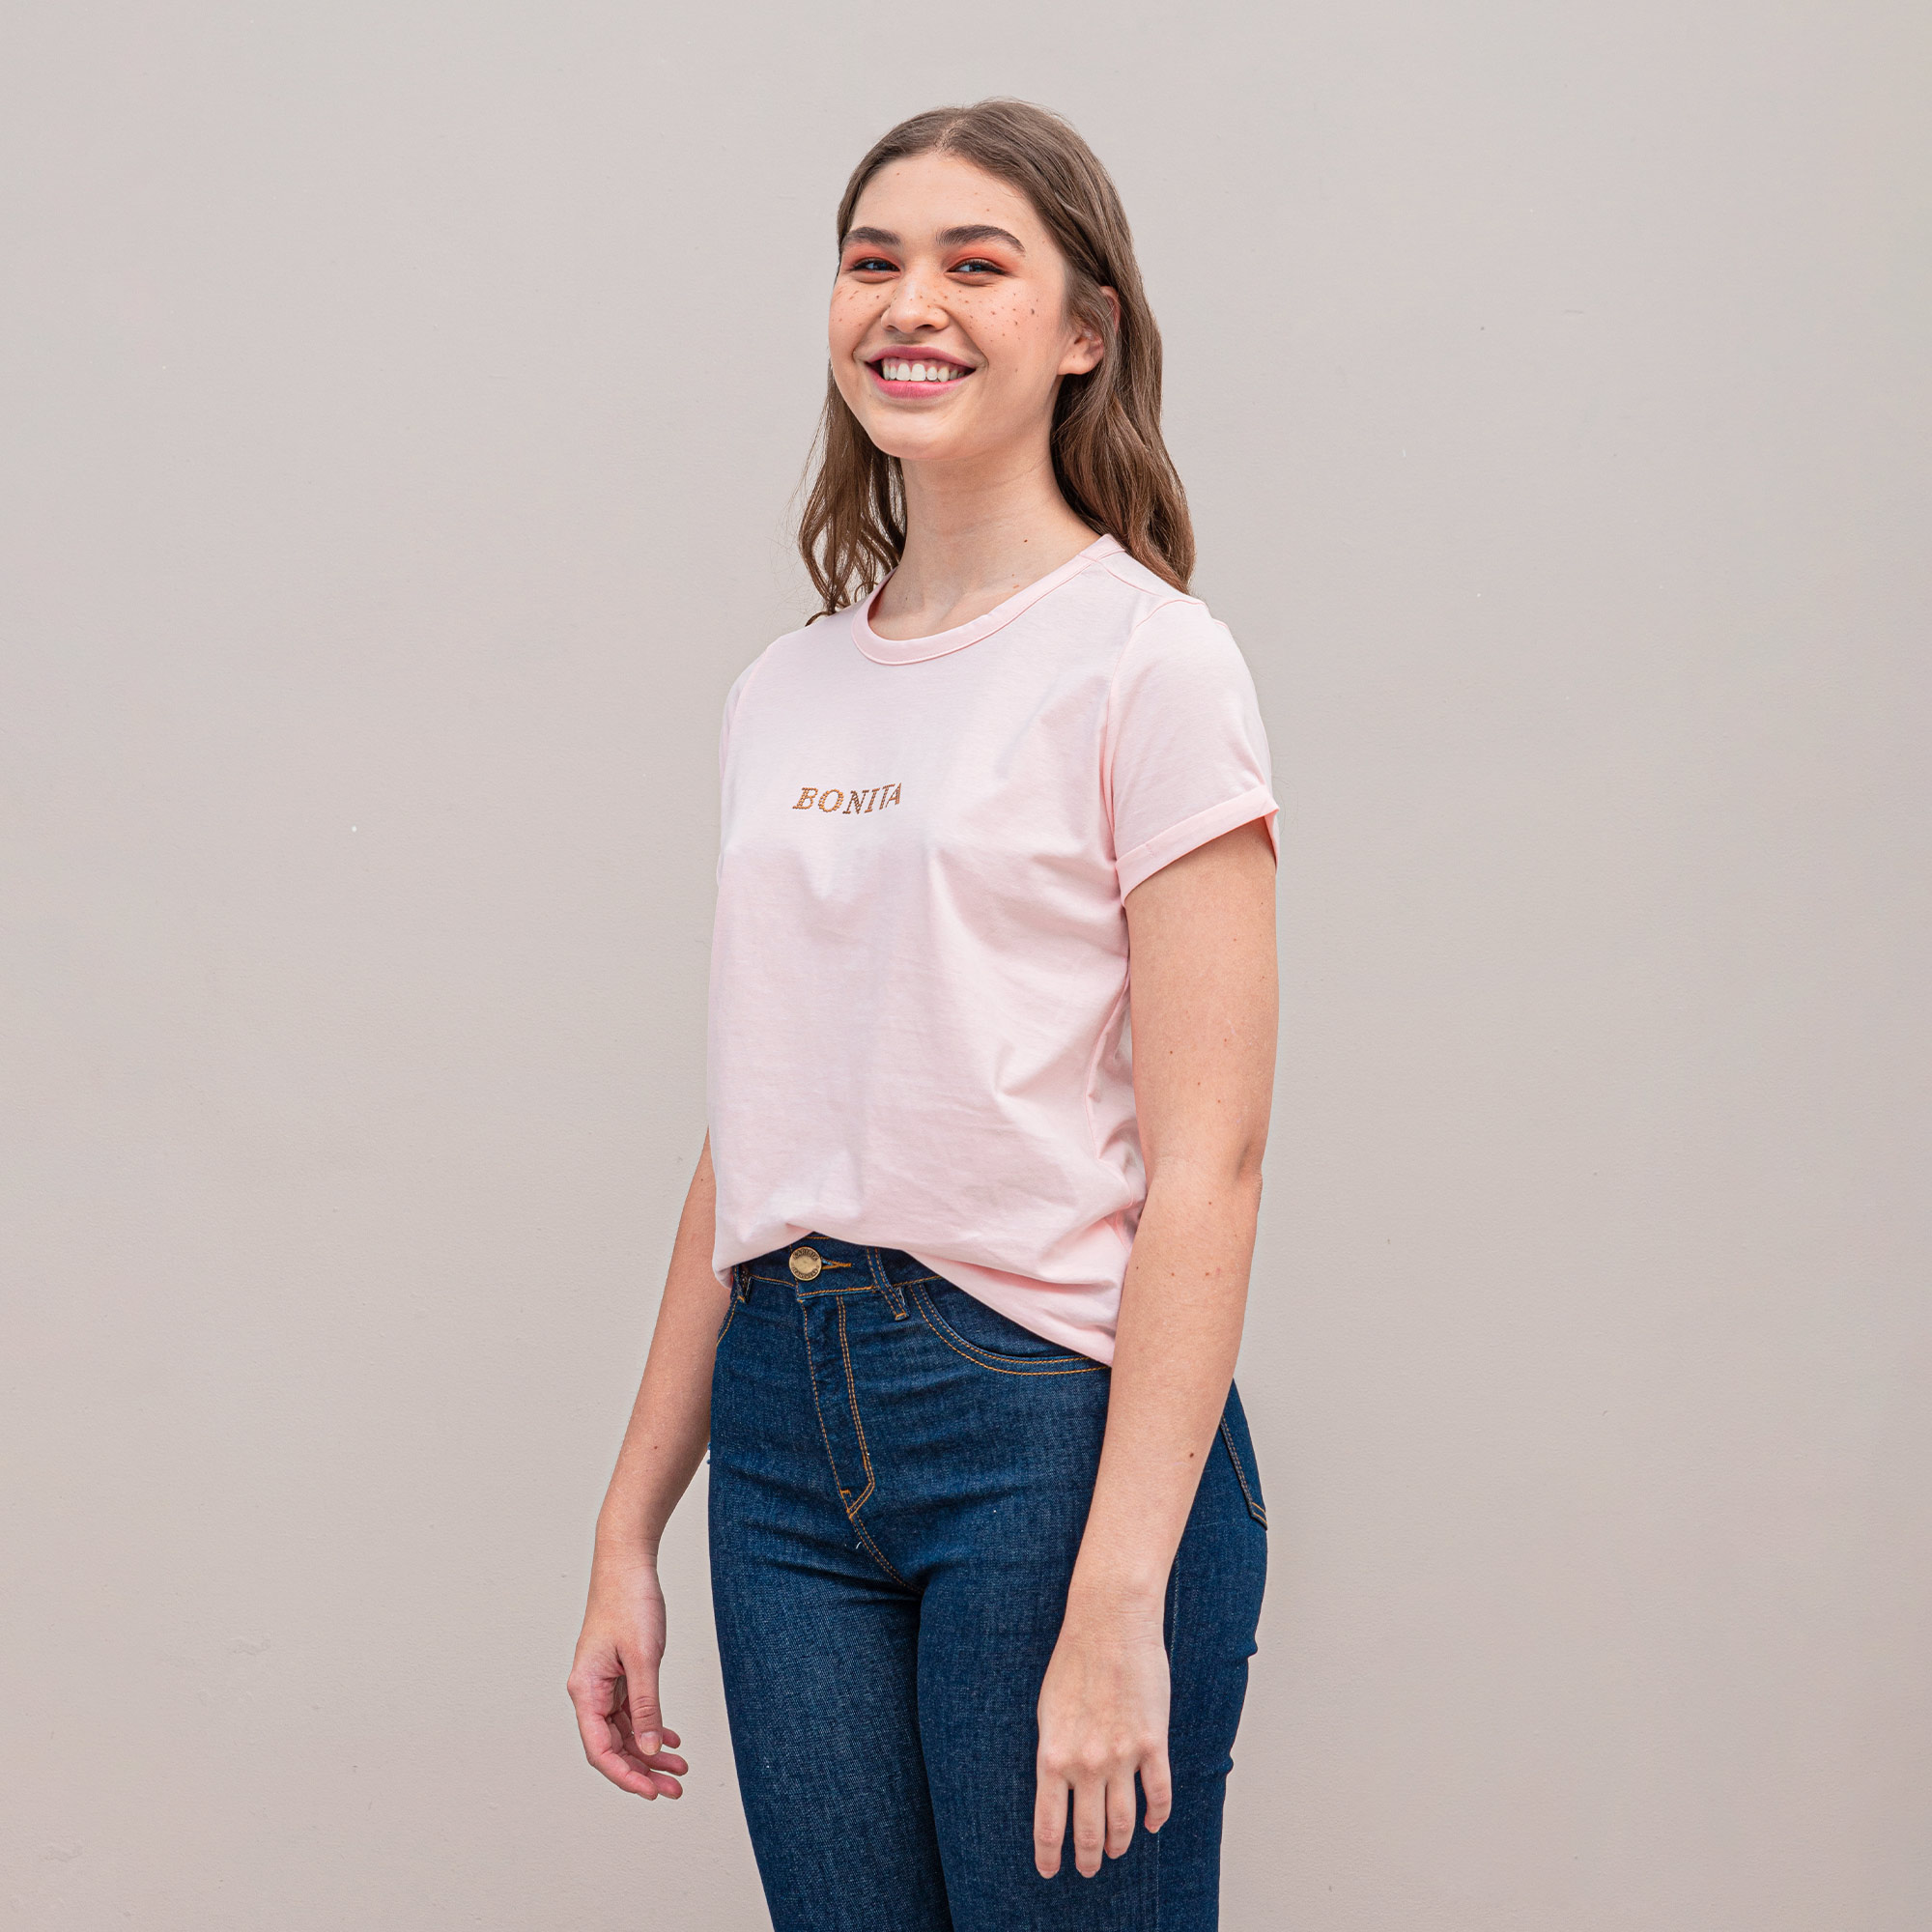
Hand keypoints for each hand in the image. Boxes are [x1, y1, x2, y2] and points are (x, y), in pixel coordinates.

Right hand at [567, 1547, 689, 1798]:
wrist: (628, 1563)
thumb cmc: (630, 1602)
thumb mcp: (644, 1658)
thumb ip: (646, 1705)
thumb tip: (646, 1749)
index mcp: (586, 1690)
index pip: (600, 1750)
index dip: (626, 1776)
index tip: (653, 1792)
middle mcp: (590, 1691)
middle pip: (612, 1746)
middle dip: (642, 1770)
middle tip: (674, 1788)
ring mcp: (603, 1683)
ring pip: (624, 1731)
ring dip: (649, 1751)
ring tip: (679, 1768)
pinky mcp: (617, 1673)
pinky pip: (631, 1711)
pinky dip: (650, 1726)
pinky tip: (670, 1738)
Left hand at [1032, 1599, 1171, 1877]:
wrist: (1109, 1624)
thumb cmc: (1072, 1662)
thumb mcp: (1047, 1711)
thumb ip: (1054, 1751)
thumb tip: (1057, 1787)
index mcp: (1053, 1756)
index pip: (1048, 1823)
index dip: (1050, 1853)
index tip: (1050, 1871)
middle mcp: (1086, 1764)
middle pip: (1089, 1830)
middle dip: (1088, 1856)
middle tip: (1088, 1868)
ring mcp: (1122, 1756)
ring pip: (1124, 1821)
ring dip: (1119, 1842)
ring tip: (1115, 1851)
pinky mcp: (1152, 1742)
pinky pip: (1159, 1794)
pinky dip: (1157, 1816)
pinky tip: (1152, 1824)